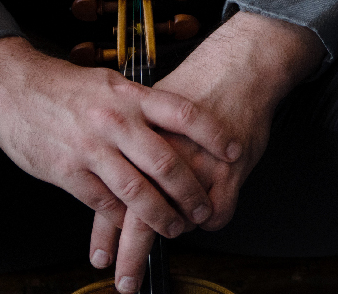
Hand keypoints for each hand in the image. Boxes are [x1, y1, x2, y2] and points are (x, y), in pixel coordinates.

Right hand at [0, 36, 242, 261]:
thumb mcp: (108, 84)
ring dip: (162, 217)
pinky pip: (106, 205)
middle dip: (191, 191)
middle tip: (204, 207)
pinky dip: (123, 219)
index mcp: (128, 94)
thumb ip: (138, 104)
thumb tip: (172, 122)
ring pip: (139, 192)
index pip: (182, 112)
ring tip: (176, 227)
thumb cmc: (64, 87)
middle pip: (166, 162)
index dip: (213, 134)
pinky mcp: (69, 173)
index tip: (233, 150)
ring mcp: (92, 148)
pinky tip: (132, 225)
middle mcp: (114, 120)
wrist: (13, 88)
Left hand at [91, 11, 324, 291]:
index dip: (106, 230)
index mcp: (135, 131)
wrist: (236, 65)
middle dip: (132, 253)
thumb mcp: (150, 108)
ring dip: (177, 229)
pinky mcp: (228, 168)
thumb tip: (104, 175)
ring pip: (181, 218)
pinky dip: (213, 217)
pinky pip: (217, 213)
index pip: (114, 190)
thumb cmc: (194, 85)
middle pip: (141, 212)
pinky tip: (209, 210)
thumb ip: (128, 141)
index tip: (101, 259)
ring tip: (175, 232)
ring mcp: (197, 160)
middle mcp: (162, 148)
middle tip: (125, 282)